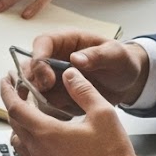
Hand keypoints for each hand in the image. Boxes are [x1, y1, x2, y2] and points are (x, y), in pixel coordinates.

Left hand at [0, 67, 139, 155]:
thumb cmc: (112, 154)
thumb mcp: (103, 113)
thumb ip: (83, 90)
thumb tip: (69, 74)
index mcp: (46, 133)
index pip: (15, 108)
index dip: (8, 92)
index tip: (6, 81)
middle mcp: (38, 152)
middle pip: (14, 125)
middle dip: (14, 106)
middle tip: (21, 93)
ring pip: (19, 143)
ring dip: (21, 127)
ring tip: (33, 115)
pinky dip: (30, 144)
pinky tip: (47, 139)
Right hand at [23, 32, 149, 120]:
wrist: (126, 83)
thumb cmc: (121, 62)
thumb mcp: (116, 55)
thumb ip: (97, 56)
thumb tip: (75, 58)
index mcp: (66, 41)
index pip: (42, 43)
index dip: (39, 60)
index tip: (48, 78)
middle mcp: (54, 58)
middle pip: (30, 67)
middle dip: (34, 82)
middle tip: (46, 94)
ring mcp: (53, 77)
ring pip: (34, 88)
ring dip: (42, 99)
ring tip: (60, 106)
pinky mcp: (56, 95)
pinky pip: (45, 104)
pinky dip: (52, 111)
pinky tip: (67, 113)